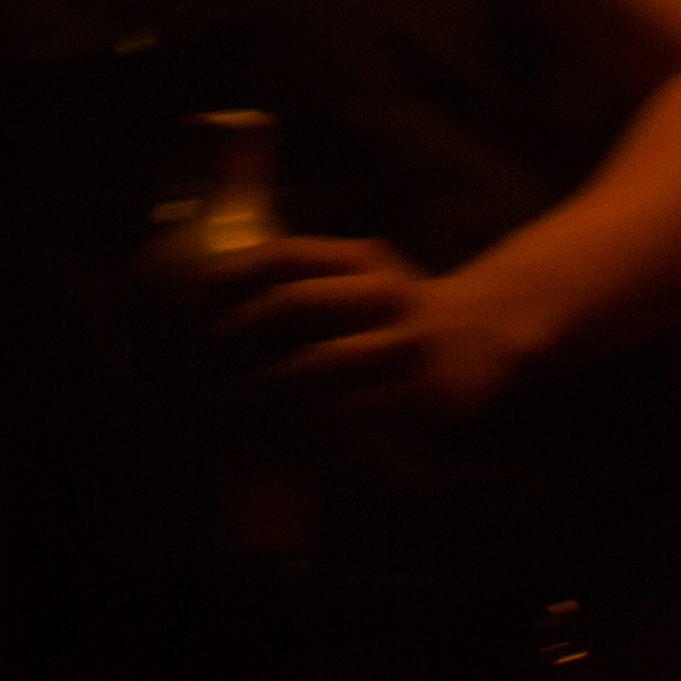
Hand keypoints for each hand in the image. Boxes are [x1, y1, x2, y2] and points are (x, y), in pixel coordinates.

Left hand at [207, 235, 535, 439]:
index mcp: (364, 260)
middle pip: (297, 301)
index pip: (287, 254)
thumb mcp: (366, 275)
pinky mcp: (419, 394)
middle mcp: (385, 293)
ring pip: (319, 363)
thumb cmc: (403, 308)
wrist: (488, 334)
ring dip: (264, 384)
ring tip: (228, 400)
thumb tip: (219, 287)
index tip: (192, 297)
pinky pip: (348, 410)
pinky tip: (279, 426)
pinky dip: (306, 419)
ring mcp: (404, 344)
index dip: (233, 273)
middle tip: (204, 354)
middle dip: (240, 329)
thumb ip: (310, 275)